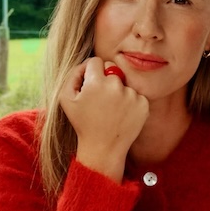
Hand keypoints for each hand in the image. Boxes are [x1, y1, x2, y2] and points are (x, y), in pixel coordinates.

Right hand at [59, 57, 148, 181]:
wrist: (103, 148)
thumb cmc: (82, 123)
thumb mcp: (66, 98)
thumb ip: (73, 74)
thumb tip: (87, 64)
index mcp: (96, 82)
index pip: (96, 62)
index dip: (91, 73)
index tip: (90, 86)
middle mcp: (116, 86)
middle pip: (112, 70)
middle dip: (105, 81)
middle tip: (100, 102)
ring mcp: (132, 95)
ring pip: (125, 83)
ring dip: (119, 92)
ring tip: (111, 111)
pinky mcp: (143, 104)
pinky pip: (136, 94)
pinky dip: (130, 102)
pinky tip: (122, 115)